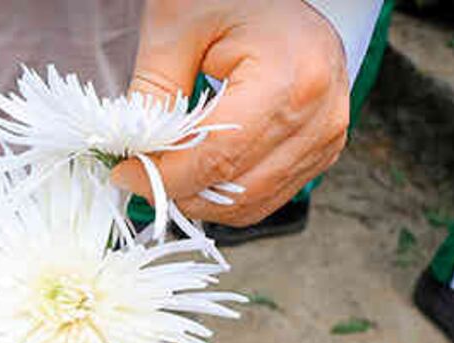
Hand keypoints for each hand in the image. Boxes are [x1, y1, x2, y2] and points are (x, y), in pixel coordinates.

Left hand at [111, 0, 349, 225]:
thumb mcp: (179, 30)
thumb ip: (154, 93)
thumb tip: (134, 152)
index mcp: (290, 80)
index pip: (218, 157)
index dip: (165, 177)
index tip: (126, 174)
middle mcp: (319, 116)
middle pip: (237, 187)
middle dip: (181, 190)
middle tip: (142, 173)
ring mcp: (327, 137)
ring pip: (253, 202)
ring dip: (203, 197)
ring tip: (171, 170)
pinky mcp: (324, 149)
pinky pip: (270, 194)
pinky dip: (229, 192)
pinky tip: (203, 169)